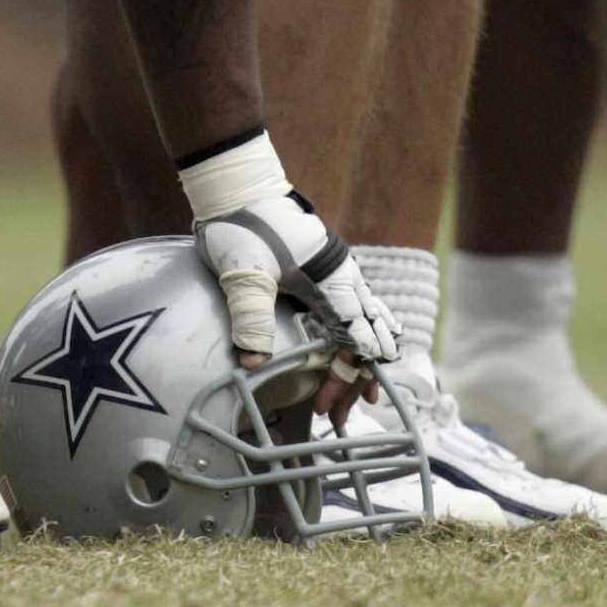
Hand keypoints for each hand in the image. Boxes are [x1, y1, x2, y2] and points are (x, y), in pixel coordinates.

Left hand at [196, 192, 400, 426]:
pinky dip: (357, 340)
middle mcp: (344, 279)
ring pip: (368, 326)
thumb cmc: (241, 226)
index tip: (327, 407)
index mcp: (333, 278)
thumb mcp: (242, 272)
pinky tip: (351, 360)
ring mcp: (337, 277)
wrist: (236, 190)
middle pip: (370, 337)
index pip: (356, 338)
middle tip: (340, 416)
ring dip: (362, 362)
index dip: (345, 376)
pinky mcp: (323, 277)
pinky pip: (354, 313)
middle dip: (359, 379)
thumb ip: (250, 316)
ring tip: (360, 399)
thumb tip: (253, 365)